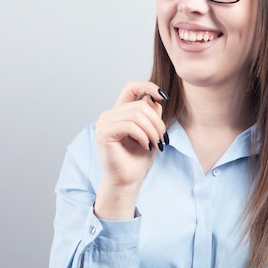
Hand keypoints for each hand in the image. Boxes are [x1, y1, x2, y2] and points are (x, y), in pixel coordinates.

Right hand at [94, 81, 167, 219]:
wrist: (128, 181)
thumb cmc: (138, 159)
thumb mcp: (151, 132)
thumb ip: (151, 115)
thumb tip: (153, 99)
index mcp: (119, 112)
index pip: (131, 87)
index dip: (148, 86)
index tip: (163, 95)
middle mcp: (109, 115)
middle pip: (140, 104)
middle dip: (157, 121)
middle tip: (163, 138)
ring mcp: (104, 123)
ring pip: (137, 114)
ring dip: (152, 130)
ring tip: (156, 144)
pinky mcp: (103, 133)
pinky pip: (130, 125)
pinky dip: (143, 135)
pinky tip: (146, 146)